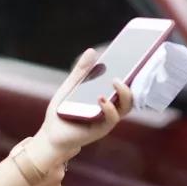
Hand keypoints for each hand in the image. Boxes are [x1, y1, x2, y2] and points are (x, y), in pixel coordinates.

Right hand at [10, 138, 65, 185]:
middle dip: (51, 166)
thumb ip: (35, 144)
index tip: (62, 149)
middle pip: (59, 166)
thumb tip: (40, 140)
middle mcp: (59, 174)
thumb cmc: (13, 172)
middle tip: (37, 167)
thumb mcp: (21, 151)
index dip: (65, 150)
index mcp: (54, 161)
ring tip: (32, 180)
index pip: (70, 151)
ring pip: (55, 178)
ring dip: (47, 178)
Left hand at [28, 49, 132, 168]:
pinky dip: (109, 108)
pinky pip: (111, 119)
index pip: (124, 83)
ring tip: (116, 81)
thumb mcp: (71, 86)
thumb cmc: (62, 111)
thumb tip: (92, 50)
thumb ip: (81, 71)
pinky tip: (101, 98)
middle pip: (131, 94)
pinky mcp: (101, 129)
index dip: (132, 72)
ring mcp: (107, 119)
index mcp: (106, 96)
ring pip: (126, 106)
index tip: (135, 58)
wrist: (50, 135)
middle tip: (128, 69)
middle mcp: (111, 107)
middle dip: (132, 81)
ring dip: (124, 93)